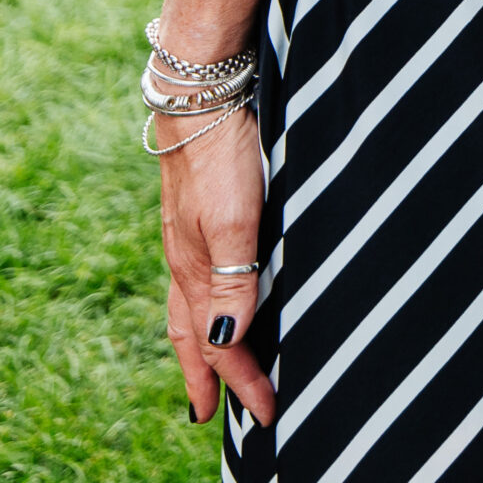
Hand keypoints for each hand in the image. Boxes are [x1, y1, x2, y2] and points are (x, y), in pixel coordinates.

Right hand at [158, 106, 274, 429]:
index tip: (264, 415)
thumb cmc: (220, 156)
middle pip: (193, 333)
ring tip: (208, 365)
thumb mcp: (234, 220)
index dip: (242, 382)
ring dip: (200, 343)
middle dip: (207, 375)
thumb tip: (225, 342)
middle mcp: (186, 260)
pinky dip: (201, 303)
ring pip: (190, 305)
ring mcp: (187, 236)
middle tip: (211, 413)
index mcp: (195, 270)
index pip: (219, 344)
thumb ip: (232, 280)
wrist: (198, 98)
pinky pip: (194, 277)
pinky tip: (213, 292)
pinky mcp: (195, 214)